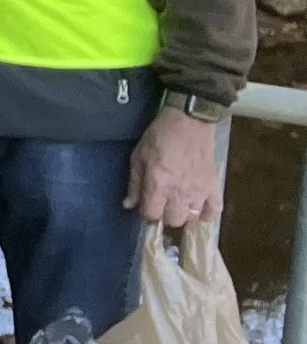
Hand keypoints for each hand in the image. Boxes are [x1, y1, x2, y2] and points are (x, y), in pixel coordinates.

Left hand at [124, 106, 221, 226]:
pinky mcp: (214, 186)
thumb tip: (128, 205)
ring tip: (179, 202)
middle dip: (164, 214)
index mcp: (158, 185)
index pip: (151, 214)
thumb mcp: (138, 157)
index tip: (146, 203)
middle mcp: (179, 192)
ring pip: (192, 218)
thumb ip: (134, 183)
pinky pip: (214, 211)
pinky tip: (199, 206)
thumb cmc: (159, 137)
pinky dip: (207, 213)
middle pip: (172, 221)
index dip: (146, 211)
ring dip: (183, 213)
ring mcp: (199, 191)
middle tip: (162, 202)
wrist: (189, 122)